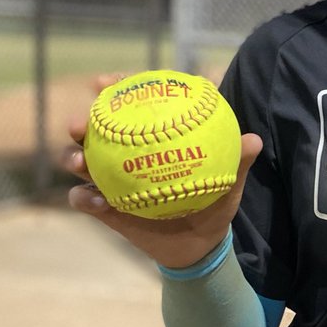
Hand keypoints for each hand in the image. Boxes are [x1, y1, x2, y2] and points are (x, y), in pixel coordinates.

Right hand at [62, 75, 261, 268]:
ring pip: (81, 162)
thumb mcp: (228, 182)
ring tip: (79, 162)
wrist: (201, 245)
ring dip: (73, 158)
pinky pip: (85, 201)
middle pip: (95, 131)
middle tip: (80, 123)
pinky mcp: (105, 208)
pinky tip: (95, 201)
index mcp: (152, 138)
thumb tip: (253, 140)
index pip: (130, 106)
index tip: (106, 81)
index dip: (115, 89)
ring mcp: (112, 180)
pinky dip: (85, 199)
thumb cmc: (213, 202)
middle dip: (82, 122)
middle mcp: (126, 154)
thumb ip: (237, 160)